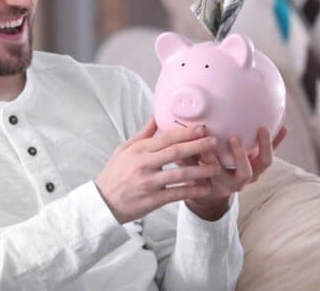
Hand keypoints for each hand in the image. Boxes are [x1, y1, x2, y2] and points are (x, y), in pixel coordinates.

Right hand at [94, 117, 222, 223]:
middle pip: (176, 153)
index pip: (166, 138)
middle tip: (215, 142)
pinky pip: (177, 194)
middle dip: (198, 146)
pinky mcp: (152, 200)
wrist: (103, 202)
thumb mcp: (124, 149)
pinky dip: (192, 191)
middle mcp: (144, 164)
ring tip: (216, 167)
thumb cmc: (114, 173)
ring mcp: (148, 183)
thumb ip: (142, 134)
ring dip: (201, 170)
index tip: (202, 128)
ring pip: (180, 174)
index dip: (186, 133)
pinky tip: (205, 188)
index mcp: (138, 150)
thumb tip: (156, 117)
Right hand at [179, 125, 287, 220]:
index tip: (206, 143)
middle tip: (234, 138)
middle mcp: (236, 182)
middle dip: (240, 155)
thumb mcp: (187, 168)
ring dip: (265, 146)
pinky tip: (283, 127)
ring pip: (262, 164)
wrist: (211, 192)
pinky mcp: (259, 166)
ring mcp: (250, 174)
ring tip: (263, 128)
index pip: (213, 170)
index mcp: (216, 182)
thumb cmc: (196, 174)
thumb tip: (174, 130)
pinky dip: (277, 141)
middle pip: (243, 172)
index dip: (210, 158)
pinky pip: (269, 154)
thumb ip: (184, 154)